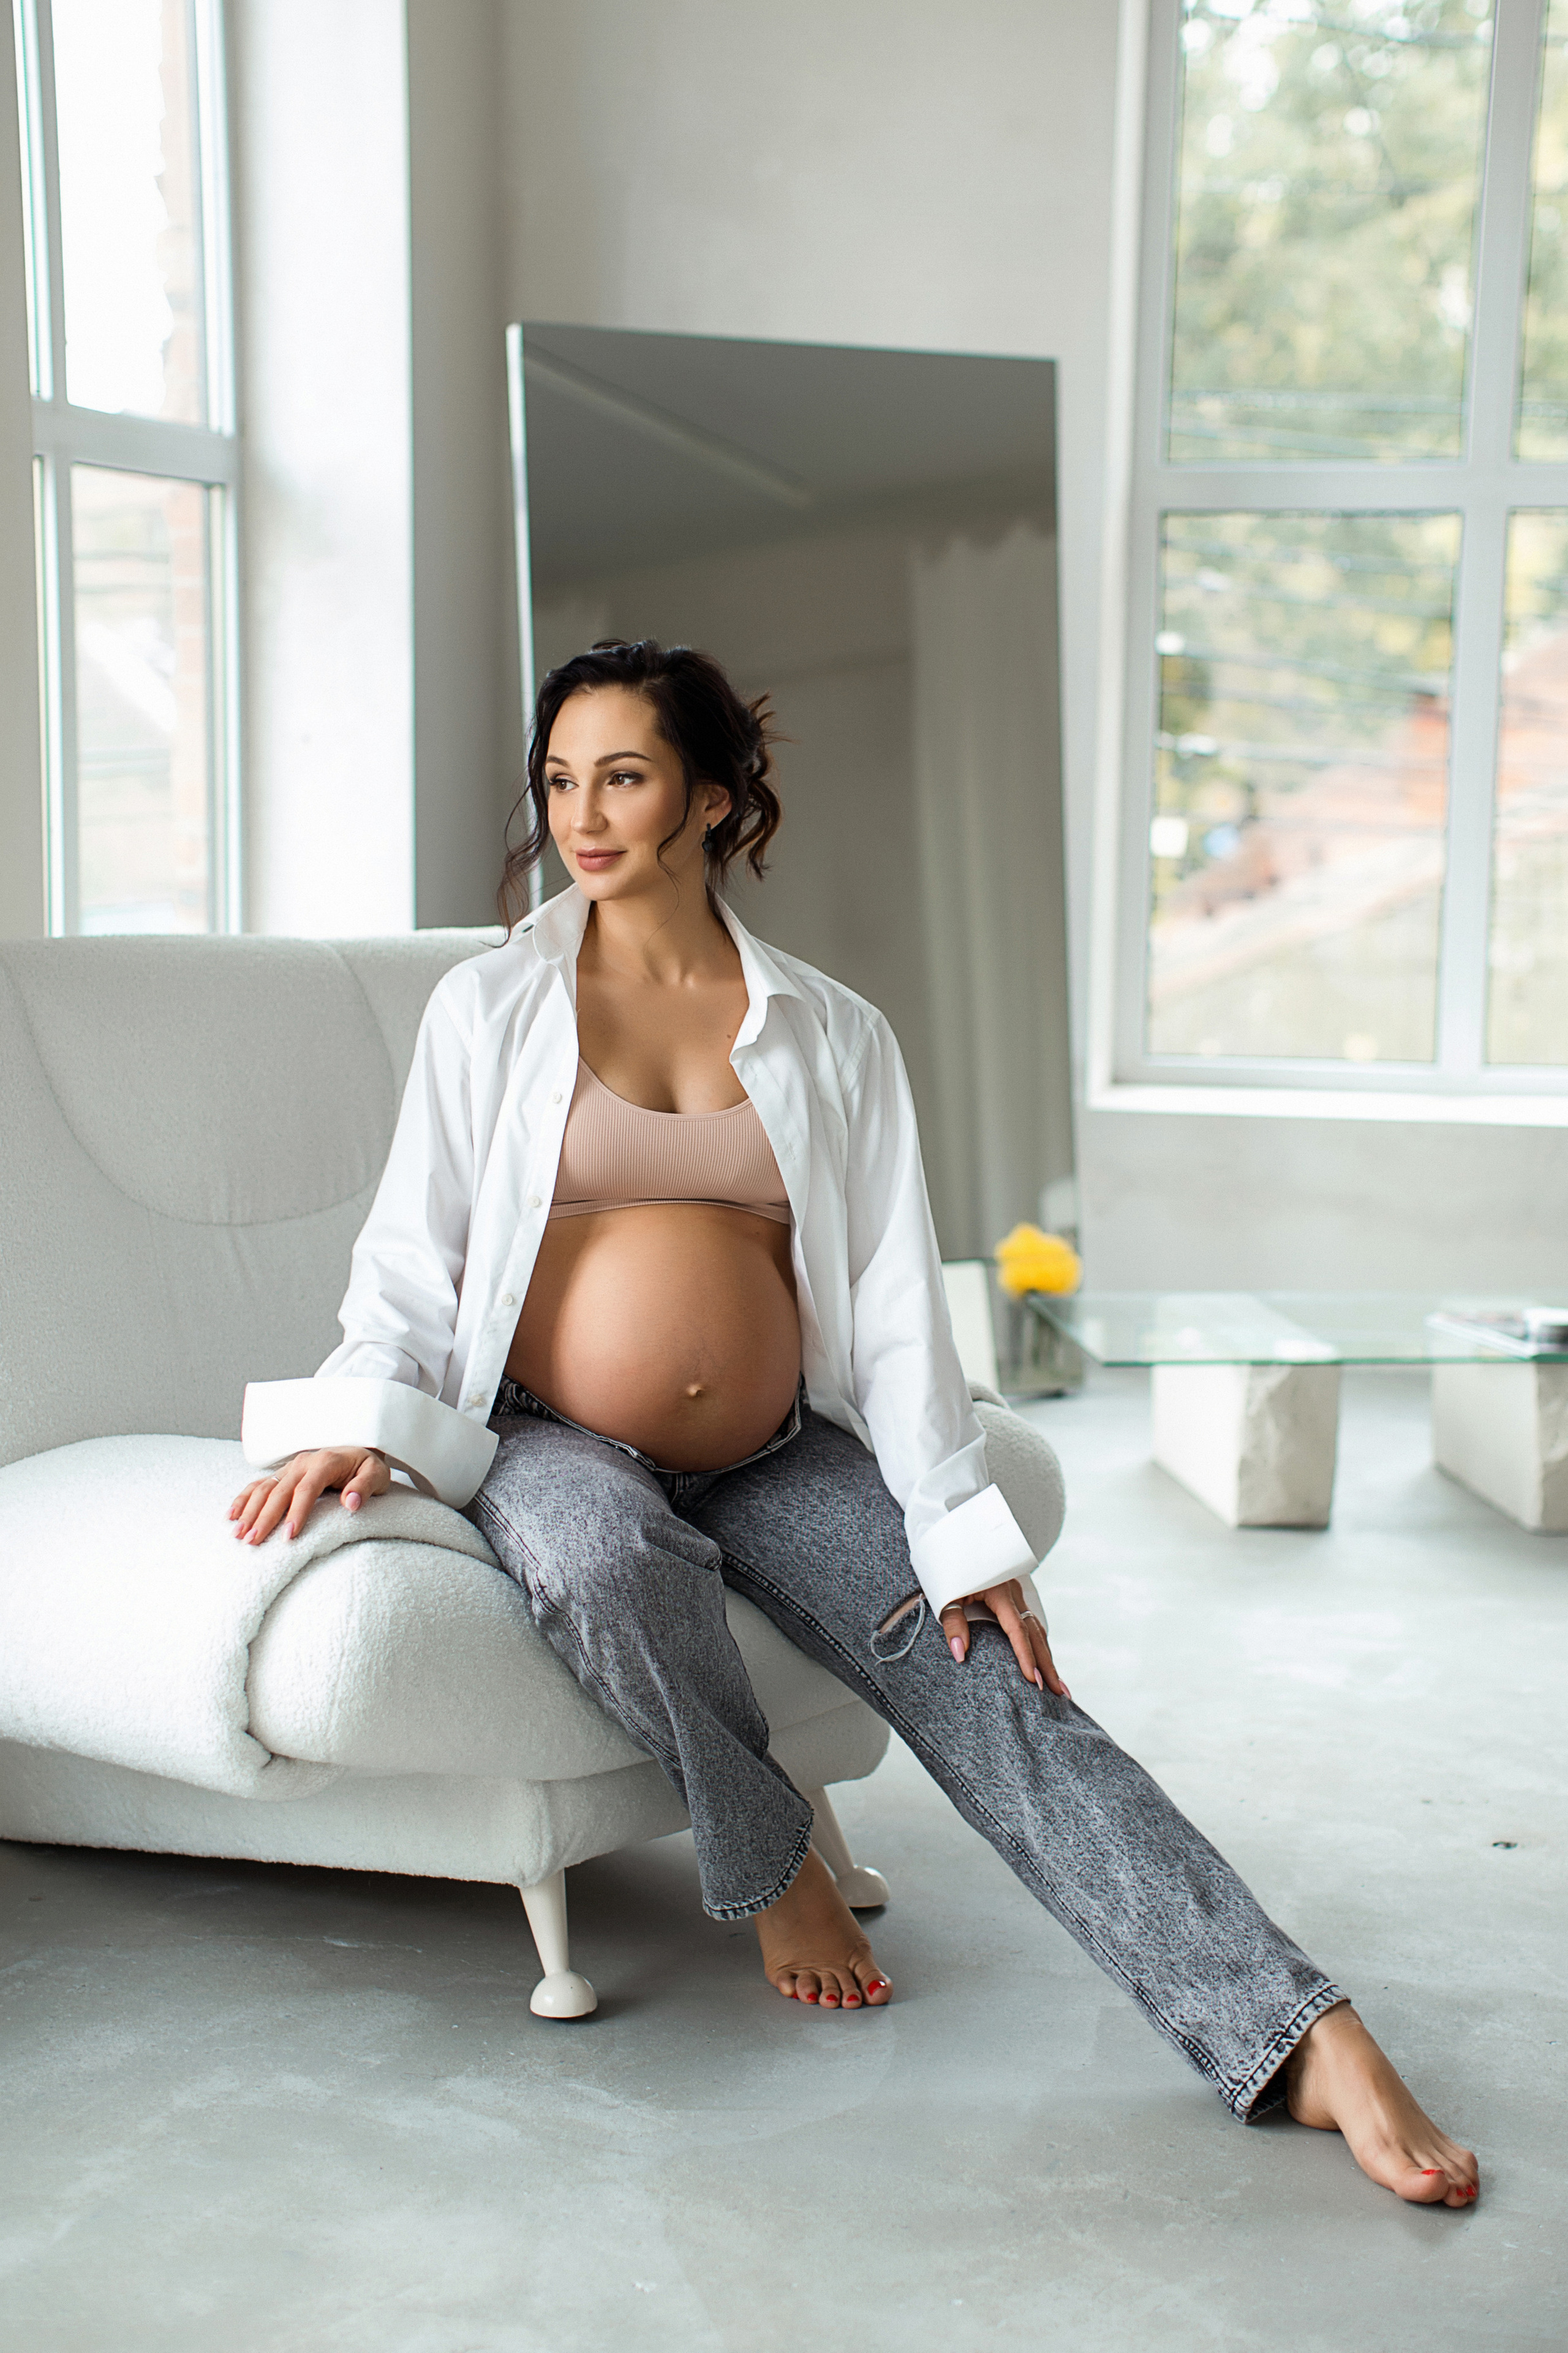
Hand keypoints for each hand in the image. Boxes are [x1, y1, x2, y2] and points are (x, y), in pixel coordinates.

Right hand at [228, 1448, 389, 1543]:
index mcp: (326, 1462)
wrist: (357, 1452)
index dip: (297, 1513)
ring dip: (249, 1511)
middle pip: (280, 1491)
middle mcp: (303, 1463)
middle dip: (265, 1518)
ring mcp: (289, 1468)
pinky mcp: (282, 1474)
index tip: (289, 1536)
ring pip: (264, 1488)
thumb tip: (351, 1503)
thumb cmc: (367, 1469)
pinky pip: (258, 1484)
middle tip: (254, 1542)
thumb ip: (365, 1487)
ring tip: (239, 1535)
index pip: (307, 1489)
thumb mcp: (377, 1476)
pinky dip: (243, 1499)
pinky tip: (231, 1516)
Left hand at [939, 1579, 1069, 1696]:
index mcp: (1000, 1592)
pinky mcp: (1014, 1597)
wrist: (955, 1540)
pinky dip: (1039, 1644)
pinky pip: (1031, 1623)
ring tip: (1058, 1685)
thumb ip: (952, 1623)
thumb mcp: (946, 1593)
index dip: (1025, 1656)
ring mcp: (1017, 1594)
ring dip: (1047, 1657)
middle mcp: (1014, 1593)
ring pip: (1037, 1629)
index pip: (1017, 1630)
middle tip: (1059, 1693)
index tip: (1033, 1681)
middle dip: (1047, 1665)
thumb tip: (960, 1654)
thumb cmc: (948, 1567)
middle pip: (1036, 1634)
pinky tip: (1044, 1662)